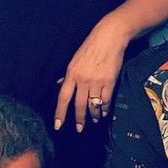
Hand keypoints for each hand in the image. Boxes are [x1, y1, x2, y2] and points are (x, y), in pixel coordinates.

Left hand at [53, 14, 128, 132]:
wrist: (109, 38)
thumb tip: (59, 83)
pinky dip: (105, 108)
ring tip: (95, 120)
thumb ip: (68, 74)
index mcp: (72, 74)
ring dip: (94, 115)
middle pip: (79, 105)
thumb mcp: (74, 60)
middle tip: (79, 129)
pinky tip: (105, 112)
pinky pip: (106, 100)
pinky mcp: (110, 81)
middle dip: (79, 119)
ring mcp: (97, 81)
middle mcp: (83, 80)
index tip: (58, 125)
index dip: (60, 113)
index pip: (63, 98)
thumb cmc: (90, 47)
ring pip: (93, 105)